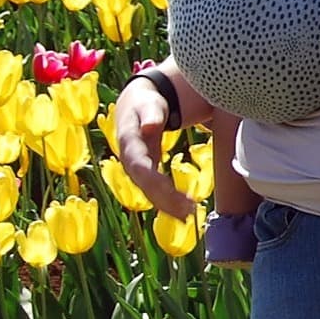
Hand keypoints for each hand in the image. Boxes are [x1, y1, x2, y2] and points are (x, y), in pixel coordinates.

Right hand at [113, 71, 197, 219]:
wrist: (136, 104)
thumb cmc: (147, 102)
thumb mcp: (149, 103)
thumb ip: (151, 114)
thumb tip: (150, 127)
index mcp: (129, 143)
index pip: (140, 168)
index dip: (156, 183)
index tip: (174, 193)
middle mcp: (130, 160)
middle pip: (145, 185)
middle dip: (165, 200)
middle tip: (189, 211)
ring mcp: (136, 169)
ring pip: (149, 192)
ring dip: (168, 206)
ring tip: (190, 215)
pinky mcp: (145, 173)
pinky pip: (154, 191)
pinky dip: (168, 203)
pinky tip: (186, 212)